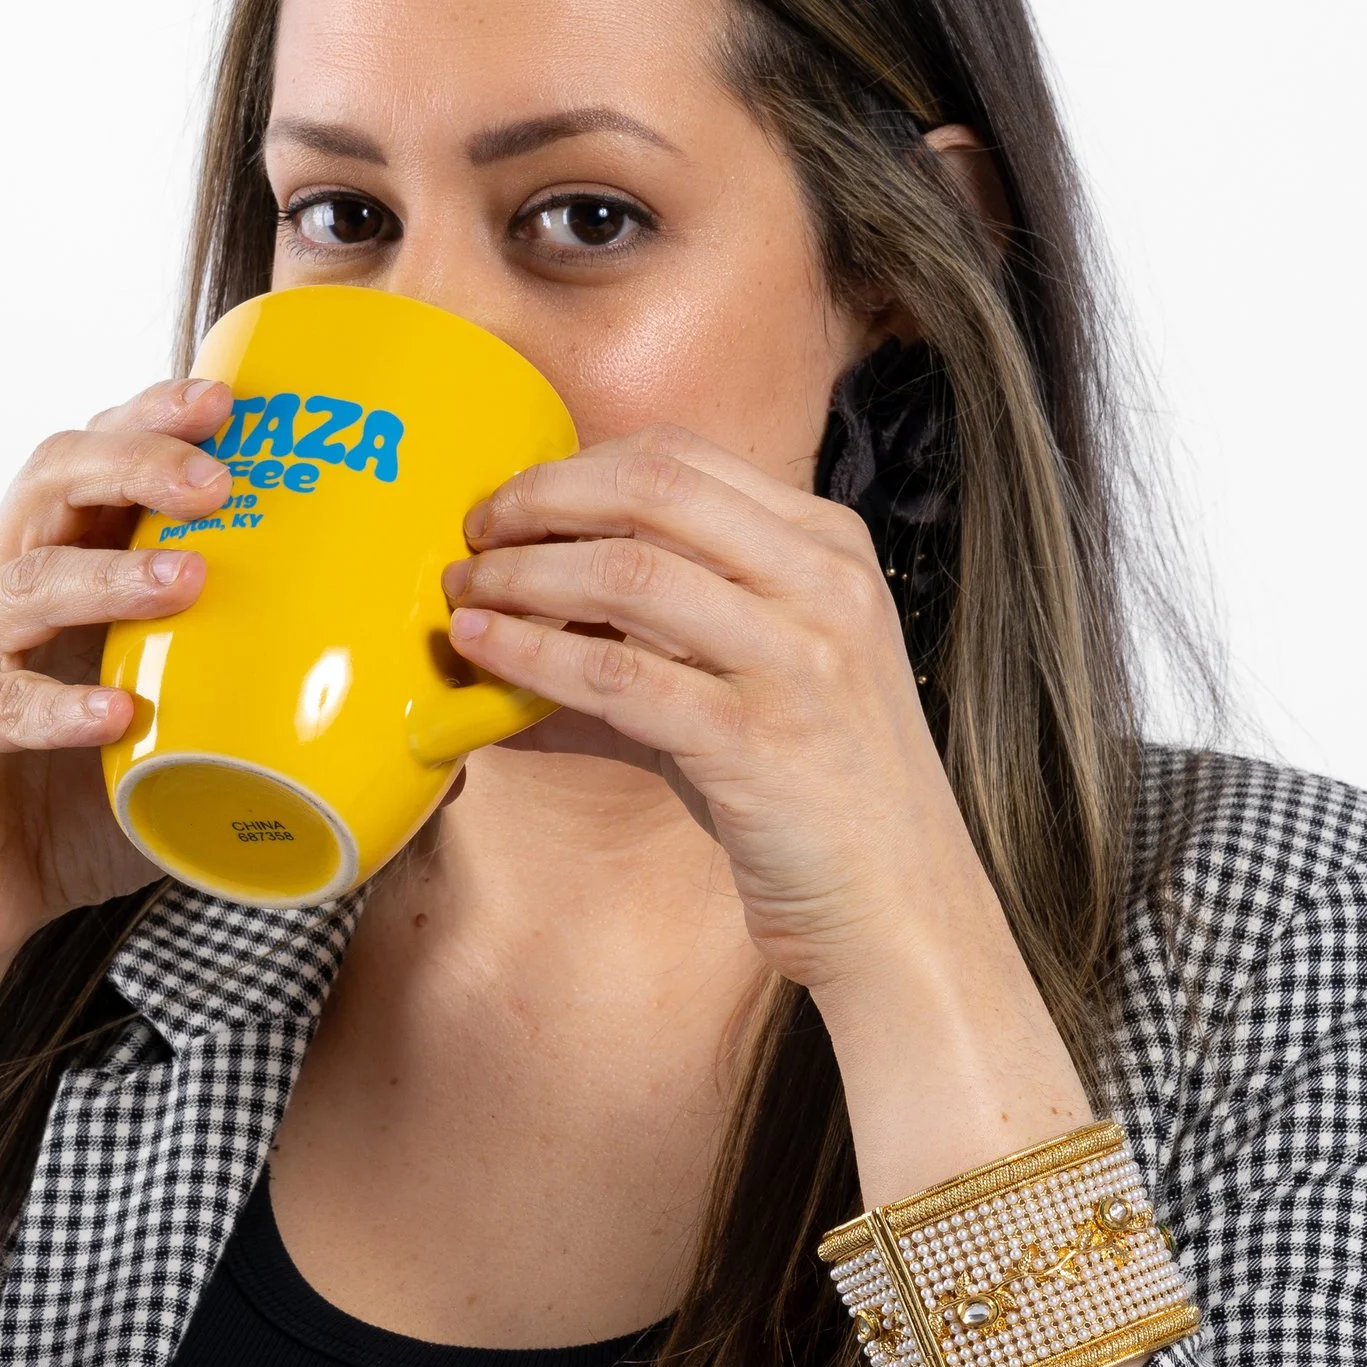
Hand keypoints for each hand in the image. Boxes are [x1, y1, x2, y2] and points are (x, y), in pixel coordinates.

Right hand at [0, 377, 232, 980]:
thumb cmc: (82, 804)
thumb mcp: (193, 747)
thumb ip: (283, 716)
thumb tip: (430, 732)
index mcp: (58, 561)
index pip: (98, 454)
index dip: (155, 415)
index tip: (230, 400)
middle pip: (51, 478)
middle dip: (137, 462)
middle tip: (216, 482)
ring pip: (19, 580)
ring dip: (107, 573)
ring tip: (185, 580)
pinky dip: (54, 707)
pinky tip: (116, 716)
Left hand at [441, 425, 966, 1000]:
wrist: (901, 906)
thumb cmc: (821, 786)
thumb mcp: (782, 659)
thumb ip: (700, 600)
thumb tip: (559, 564)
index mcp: (830, 546)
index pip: (681, 460)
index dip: (575, 469)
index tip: (512, 501)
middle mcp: (824, 585)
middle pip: (650, 491)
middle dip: (539, 500)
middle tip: (473, 533)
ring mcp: (800, 660)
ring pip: (626, 576)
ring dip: (522, 577)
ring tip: (465, 594)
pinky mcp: (759, 742)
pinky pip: (617, 674)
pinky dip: (533, 654)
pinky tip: (484, 652)